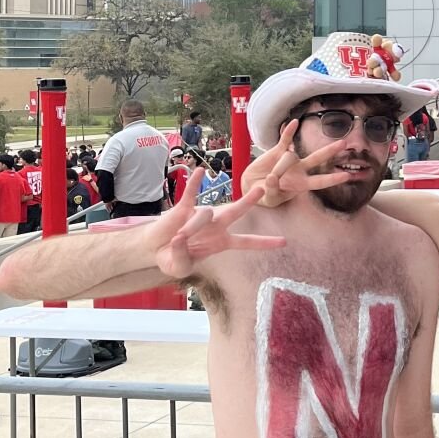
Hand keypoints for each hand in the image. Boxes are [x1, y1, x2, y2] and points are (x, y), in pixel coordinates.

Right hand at [150, 175, 282, 280]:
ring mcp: (201, 215)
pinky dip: (194, 183)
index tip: (284, 242)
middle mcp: (216, 225)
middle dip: (248, 201)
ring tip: (178, 238)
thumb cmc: (173, 258)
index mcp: (221, 242)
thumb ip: (182, 257)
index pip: (246, 242)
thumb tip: (180, 238)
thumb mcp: (179, 267)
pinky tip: (198, 171)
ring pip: (204, 214)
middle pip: (236, 212)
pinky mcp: (183, 207)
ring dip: (192, 227)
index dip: (264, 243)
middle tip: (261, 188)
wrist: (154, 249)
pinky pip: (191, 193)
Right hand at [241, 119, 356, 207]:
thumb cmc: (265, 195)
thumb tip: (273, 177)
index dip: (333, 179)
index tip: (347, 176)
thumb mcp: (270, 199)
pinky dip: (289, 132)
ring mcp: (290, 159)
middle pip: (318, 158)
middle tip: (345, 143)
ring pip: (290, 157)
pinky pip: (285, 140)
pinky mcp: (278, 151)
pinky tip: (294, 122)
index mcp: (301, 184)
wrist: (252, 186)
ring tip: (267, 179)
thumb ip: (272, 190)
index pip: (320, 181)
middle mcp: (299, 169)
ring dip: (278, 168)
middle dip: (331, 150)